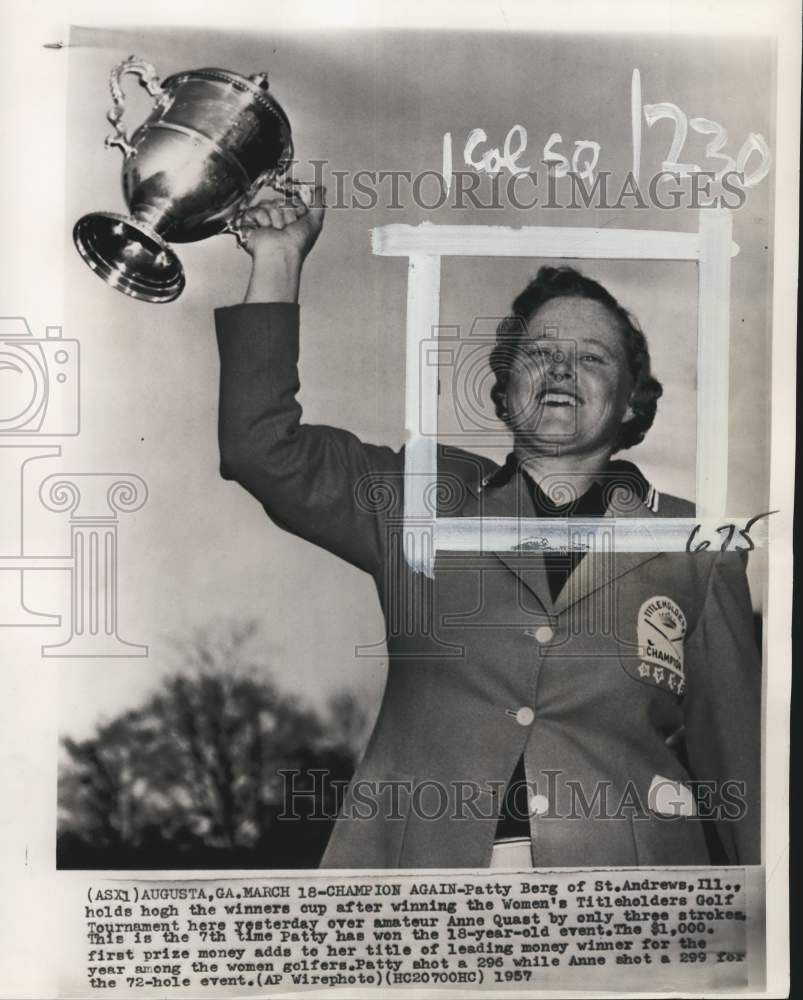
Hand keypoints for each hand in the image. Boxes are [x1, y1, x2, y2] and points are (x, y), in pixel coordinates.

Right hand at [239, 184, 324, 302]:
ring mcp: (262, 220)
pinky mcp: (249, 222)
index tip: (299, 219)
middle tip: (286, 228)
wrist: (281, 253)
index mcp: (289, 219)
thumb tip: (321, 189)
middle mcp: (276, 219)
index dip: (296, 208)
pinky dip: (263, 219)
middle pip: (279, 201)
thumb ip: (318, 204)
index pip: (290, 200)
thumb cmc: (297, 244)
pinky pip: (255, 210)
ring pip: (268, 204)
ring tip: (276, 231)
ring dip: (275, 218)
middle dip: (286, 214)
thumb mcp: (314, 222)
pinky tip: (265, 230)